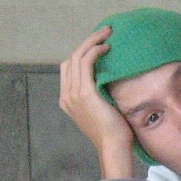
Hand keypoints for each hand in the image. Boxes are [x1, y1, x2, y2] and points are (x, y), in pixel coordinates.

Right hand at [59, 26, 136, 179]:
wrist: (112, 147)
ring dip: (92, 41)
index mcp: (67, 100)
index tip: (98, 45)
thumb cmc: (113, 132)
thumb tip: (110, 81)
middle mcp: (66, 96)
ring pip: (77, 56)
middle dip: (86, 43)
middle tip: (104, 32)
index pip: (68, 68)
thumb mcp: (102, 110)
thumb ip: (99, 96)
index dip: (82, 53)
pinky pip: (86, 62)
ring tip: (107, 33)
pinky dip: (95, 51)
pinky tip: (107, 47)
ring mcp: (73, 94)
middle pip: (70, 59)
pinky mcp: (84, 92)